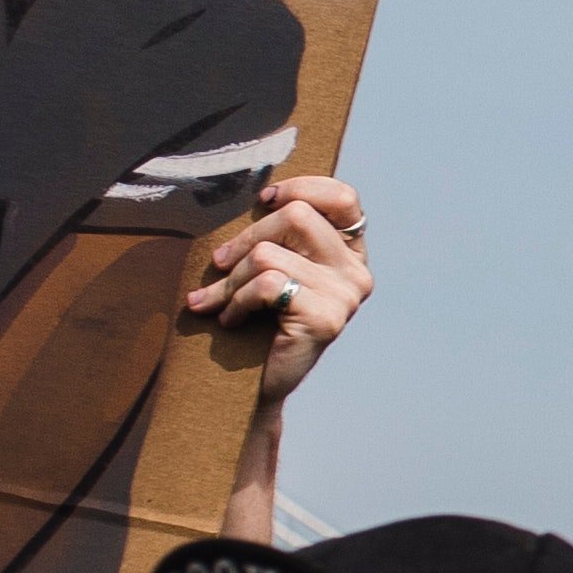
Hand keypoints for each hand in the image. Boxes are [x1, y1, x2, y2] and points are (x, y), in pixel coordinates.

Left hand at [185, 175, 374, 406]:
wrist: (250, 385)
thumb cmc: (256, 320)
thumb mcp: (272, 265)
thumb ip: (278, 234)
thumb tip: (259, 191)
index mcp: (349, 254)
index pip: (343, 198)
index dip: (302, 187)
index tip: (264, 200)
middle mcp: (356, 273)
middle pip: (297, 216)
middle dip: (246, 238)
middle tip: (219, 263)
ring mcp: (346, 297)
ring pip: (270, 254)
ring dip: (231, 279)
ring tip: (216, 301)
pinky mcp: (326, 319)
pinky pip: (267, 285)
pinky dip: (235, 301)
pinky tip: (230, 319)